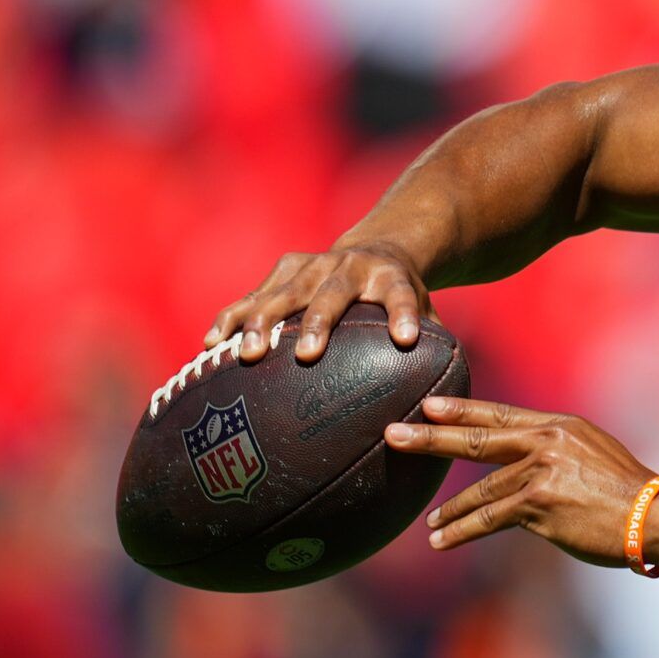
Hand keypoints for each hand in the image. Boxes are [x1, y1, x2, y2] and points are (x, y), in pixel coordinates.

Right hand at [203, 241, 432, 363]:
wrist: (377, 249)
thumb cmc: (402, 298)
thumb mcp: (428, 313)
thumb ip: (438, 350)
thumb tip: (446, 408)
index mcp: (392, 277)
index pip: (402, 295)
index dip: (405, 314)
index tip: (408, 339)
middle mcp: (351, 267)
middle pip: (334, 293)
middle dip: (318, 322)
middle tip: (306, 354)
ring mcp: (313, 265)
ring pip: (284, 292)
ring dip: (264, 321)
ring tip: (248, 355)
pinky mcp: (283, 270)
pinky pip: (252, 296)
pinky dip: (232, 319)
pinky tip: (212, 347)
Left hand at [385, 397, 658, 564]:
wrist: (653, 515)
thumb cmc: (630, 492)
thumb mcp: (594, 455)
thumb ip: (558, 455)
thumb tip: (526, 469)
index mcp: (559, 426)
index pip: (501, 415)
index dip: (462, 409)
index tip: (429, 405)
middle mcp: (546, 442)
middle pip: (477, 439)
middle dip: (431, 437)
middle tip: (393, 433)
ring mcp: (540, 472)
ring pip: (481, 491)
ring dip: (451, 510)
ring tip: (430, 524)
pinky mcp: (538, 504)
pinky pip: (489, 519)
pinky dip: (462, 530)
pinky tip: (441, 539)